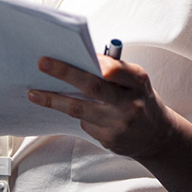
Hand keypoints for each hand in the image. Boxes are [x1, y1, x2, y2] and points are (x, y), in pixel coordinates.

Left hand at [27, 54, 175, 159]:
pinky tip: (72, 110)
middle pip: (92, 86)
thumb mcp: (134, 80)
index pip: (115, 69)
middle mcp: (130, 104)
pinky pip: (85, 124)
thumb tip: (75, 55)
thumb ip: (112, 68)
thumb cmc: (137, 98)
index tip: (71, 51)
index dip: (95, 61)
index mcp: (137, 81)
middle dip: (64, 73)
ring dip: (53, 100)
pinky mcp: (111, 141)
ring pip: (80, 109)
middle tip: (41, 63)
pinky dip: (76, 115)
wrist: (159, 137)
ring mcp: (120, 124)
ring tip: (33, 94)